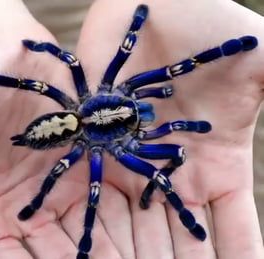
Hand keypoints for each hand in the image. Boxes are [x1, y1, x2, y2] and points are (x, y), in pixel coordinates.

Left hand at [75, 0, 263, 257]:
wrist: (149, 5)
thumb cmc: (208, 24)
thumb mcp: (263, 55)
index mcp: (219, 163)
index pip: (233, 230)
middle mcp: (176, 170)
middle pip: (180, 238)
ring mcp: (136, 160)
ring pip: (138, 225)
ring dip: (136, 256)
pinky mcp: (99, 144)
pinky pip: (95, 193)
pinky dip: (96, 223)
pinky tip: (93, 250)